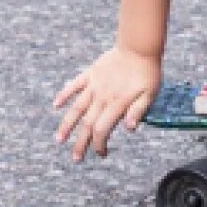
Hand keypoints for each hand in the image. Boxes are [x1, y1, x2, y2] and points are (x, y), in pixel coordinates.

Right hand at [54, 46, 162, 160]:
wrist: (139, 47)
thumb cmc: (148, 72)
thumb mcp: (150, 94)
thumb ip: (138, 111)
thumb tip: (130, 129)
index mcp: (116, 104)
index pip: (102, 130)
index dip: (99, 144)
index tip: (101, 154)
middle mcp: (101, 97)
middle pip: (87, 124)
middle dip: (80, 143)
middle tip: (76, 159)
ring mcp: (94, 85)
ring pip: (76, 108)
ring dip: (67, 125)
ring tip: (59, 139)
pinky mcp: (91, 74)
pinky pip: (74, 86)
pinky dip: (64, 94)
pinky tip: (56, 104)